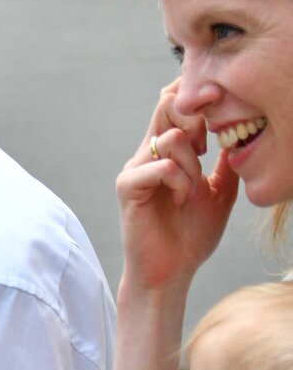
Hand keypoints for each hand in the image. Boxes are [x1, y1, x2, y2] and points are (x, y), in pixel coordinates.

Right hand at [117, 78, 239, 290]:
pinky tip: (181, 200)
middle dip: (196, 121)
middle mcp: (147, 155)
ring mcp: (135, 169)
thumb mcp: (220, 191)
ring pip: (171, 138)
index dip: (195, 99)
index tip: (219, 117)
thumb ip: (225, 162)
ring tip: (193, 190)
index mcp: (167, 153)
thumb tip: (240, 133)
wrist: (171, 271)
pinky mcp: (128, 187)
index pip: (173, 104)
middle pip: (166, 106)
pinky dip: (180, 181)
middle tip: (207, 150)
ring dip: (193, 164)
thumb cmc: (190, 235)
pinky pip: (161, 166)